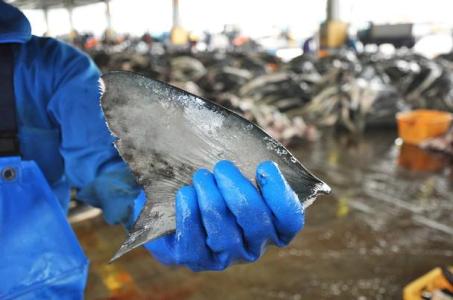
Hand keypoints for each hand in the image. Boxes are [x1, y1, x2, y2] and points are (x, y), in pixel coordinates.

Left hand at [144, 160, 303, 270]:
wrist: (182, 206)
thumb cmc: (220, 185)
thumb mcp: (238, 175)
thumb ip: (250, 167)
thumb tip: (250, 148)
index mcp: (274, 228)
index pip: (289, 219)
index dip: (279, 194)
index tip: (264, 166)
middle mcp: (254, 247)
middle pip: (256, 224)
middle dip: (238, 191)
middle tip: (222, 167)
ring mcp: (227, 257)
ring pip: (224, 235)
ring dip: (212, 201)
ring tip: (201, 177)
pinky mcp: (198, 260)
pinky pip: (195, 245)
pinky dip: (189, 217)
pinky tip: (186, 194)